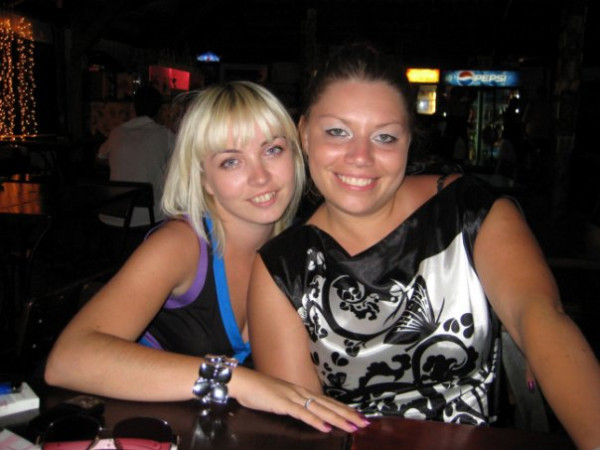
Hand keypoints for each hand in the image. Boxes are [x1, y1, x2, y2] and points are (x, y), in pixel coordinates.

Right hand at [231, 366, 368, 432]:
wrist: (242, 381)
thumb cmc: (257, 390)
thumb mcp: (279, 398)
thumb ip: (292, 404)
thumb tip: (303, 411)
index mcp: (300, 391)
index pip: (326, 401)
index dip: (343, 409)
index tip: (358, 416)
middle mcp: (300, 392)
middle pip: (329, 405)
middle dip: (348, 415)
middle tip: (365, 423)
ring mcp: (292, 397)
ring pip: (320, 409)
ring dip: (338, 419)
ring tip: (353, 426)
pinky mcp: (283, 404)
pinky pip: (302, 413)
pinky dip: (315, 420)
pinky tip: (326, 427)